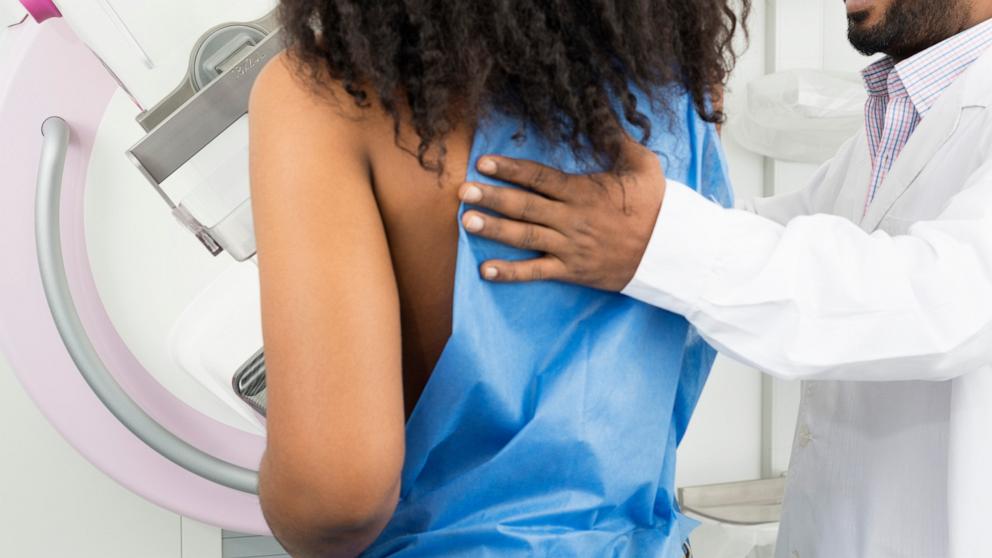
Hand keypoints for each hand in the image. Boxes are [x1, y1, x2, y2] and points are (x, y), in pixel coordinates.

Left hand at [459, 139, 665, 291]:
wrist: (671, 251)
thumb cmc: (656, 205)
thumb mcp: (641, 164)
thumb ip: (614, 136)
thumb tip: (599, 103)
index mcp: (583, 191)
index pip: (539, 177)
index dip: (510, 168)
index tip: (484, 162)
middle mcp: (571, 218)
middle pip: (525, 206)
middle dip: (492, 197)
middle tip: (462, 191)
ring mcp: (570, 246)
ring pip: (525, 236)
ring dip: (494, 229)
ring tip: (466, 222)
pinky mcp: (572, 271)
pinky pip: (537, 272)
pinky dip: (511, 273)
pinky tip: (486, 271)